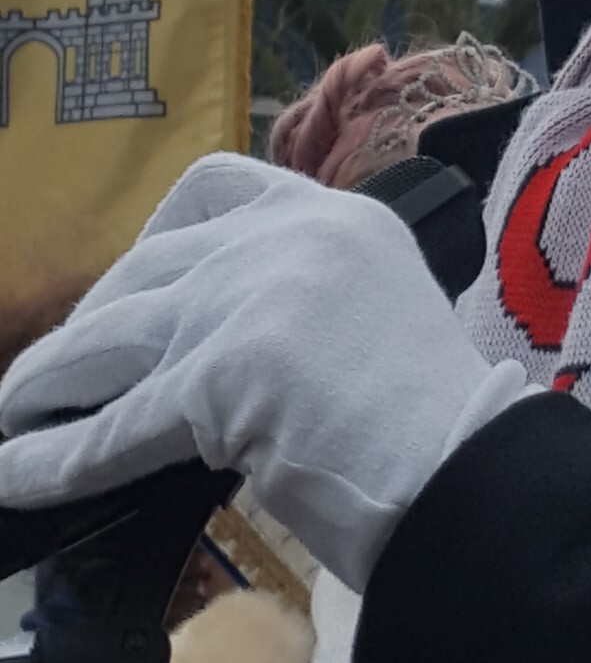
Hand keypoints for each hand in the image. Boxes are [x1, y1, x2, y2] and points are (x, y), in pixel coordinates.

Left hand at [0, 155, 531, 590]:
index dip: (156, 232)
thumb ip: (304, 305)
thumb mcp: (379, 318)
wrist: (472, 477)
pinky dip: (53, 457)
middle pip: (149, 269)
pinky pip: (114, 426)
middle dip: (89, 324)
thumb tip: (212, 353)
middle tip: (56, 372)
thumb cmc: (441, 429)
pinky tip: (15, 475)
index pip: (216, 185)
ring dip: (47, 384)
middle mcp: (288, 240)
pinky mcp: (222, 377)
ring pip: (114, 338)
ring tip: (11, 412)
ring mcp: (251, 301)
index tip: (133, 277)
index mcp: (336, 217)